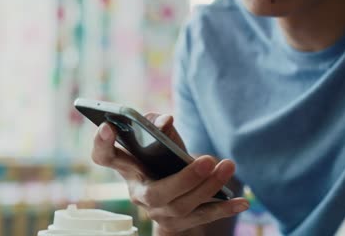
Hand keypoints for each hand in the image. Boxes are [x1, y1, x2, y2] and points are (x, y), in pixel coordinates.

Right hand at [91, 113, 249, 233]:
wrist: (172, 200)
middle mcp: (140, 194)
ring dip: (209, 187)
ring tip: (228, 166)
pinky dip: (225, 208)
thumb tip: (166, 120)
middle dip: (185, 178)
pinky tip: (243, 201)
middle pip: (156, 193)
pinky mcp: (180, 224)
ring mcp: (160, 213)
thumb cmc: (164, 163)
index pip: (105, 158)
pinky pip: (204, 218)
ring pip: (183, 206)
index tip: (108, 126)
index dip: (102, 144)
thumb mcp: (160, 144)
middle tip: (207, 160)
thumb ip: (160, 129)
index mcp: (129, 169)